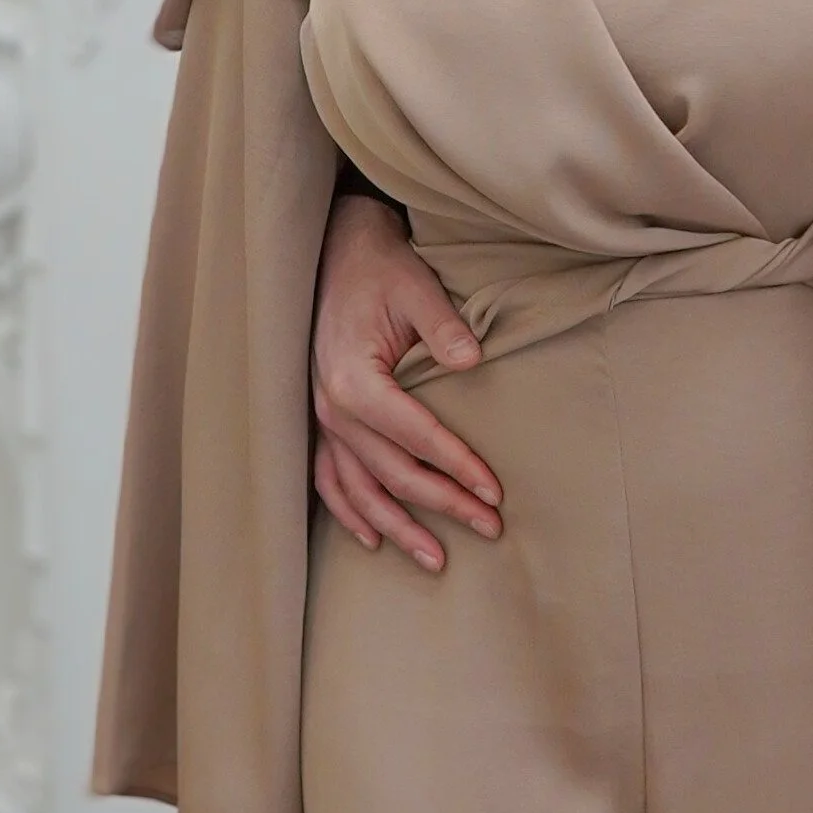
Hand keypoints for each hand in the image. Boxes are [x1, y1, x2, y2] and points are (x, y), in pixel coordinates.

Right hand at [311, 190, 503, 570]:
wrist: (335, 253)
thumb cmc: (380, 269)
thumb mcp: (415, 285)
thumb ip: (444, 324)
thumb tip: (473, 361)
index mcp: (354, 379)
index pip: (415, 436)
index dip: (457, 466)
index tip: (495, 492)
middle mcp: (331, 408)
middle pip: (392, 472)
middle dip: (443, 504)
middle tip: (489, 529)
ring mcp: (319, 419)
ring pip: (359, 489)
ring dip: (398, 526)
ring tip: (437, 560)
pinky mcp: (317, 420)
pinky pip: (327, 478)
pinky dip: (348, 511)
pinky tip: (371, 539)